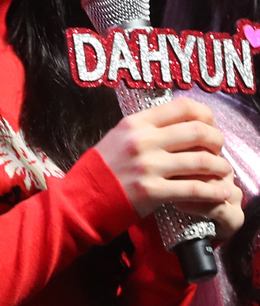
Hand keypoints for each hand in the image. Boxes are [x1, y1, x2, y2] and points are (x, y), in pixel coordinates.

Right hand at [95, 97, 243, 237]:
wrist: (82, 198)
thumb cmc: (101, 168)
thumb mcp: (118, 136)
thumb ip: (146, 128)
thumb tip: (177, 122)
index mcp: (136, 122)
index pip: (182, 107)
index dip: (205, 114)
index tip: (210, 125)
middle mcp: (144, 140)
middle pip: (197, 131)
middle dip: (216, 140)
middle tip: (219, 148)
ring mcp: (148, 166)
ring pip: (200, 161)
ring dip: (219, 166)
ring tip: (224, 172)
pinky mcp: (152, 192)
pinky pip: (193, 189)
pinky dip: (213, 191)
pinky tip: (221, 193)